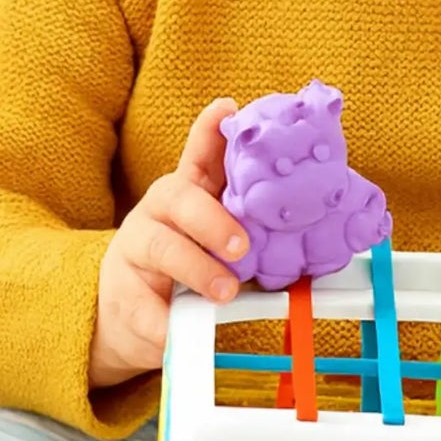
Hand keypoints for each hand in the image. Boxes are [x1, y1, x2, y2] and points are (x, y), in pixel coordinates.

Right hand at [90, 98, 247, 389]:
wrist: (128, 320)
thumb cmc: (188, 273)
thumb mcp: (217, 246)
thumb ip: (252, 233)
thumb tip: (318, 231)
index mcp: (188, 195)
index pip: (199, 156)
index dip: (210, 131)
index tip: (228, 109)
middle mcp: (157, 213)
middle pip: (177, 196)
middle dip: (212, 218)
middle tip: (242, 246)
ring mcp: (135, 251)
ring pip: (161, 247)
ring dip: (197, 269)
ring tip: (225, 292)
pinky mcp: (122, 295)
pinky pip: (145, 307)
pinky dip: (166, 322)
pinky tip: (179, 331)